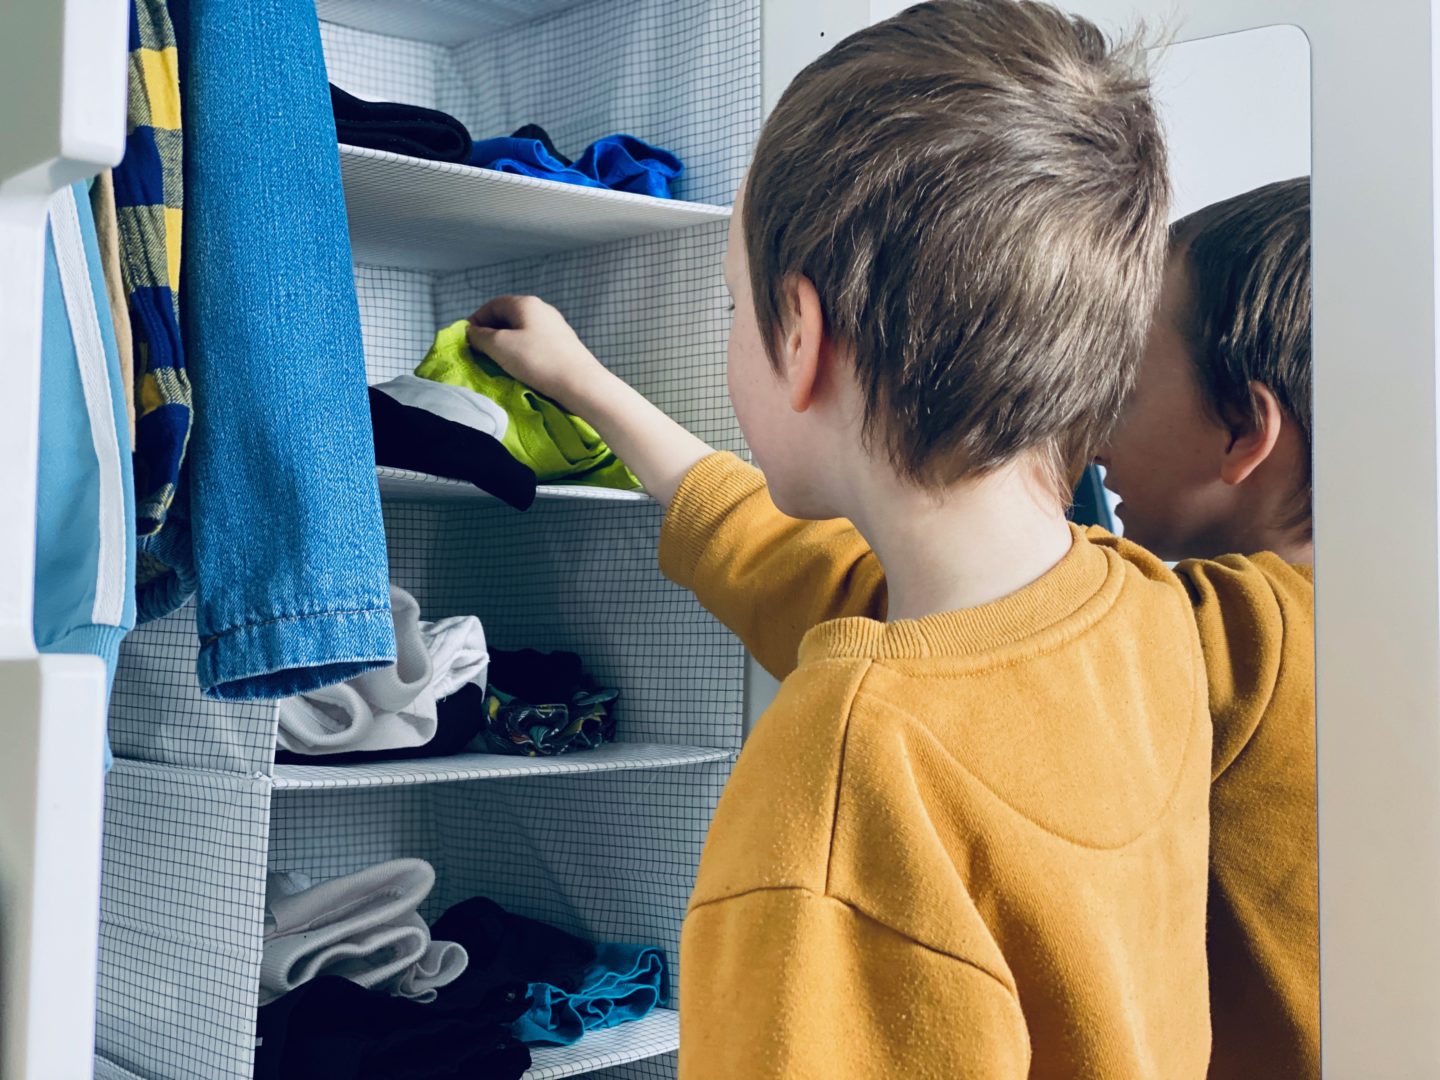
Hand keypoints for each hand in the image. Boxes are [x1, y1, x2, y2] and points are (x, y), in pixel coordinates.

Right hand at [467, 295, 609, 411]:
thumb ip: (480, 336)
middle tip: (481, 353)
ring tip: (499, 362)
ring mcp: (555, 326)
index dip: (476, 320)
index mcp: (526, 303)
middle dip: (491, 333)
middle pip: (507, 316)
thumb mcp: (499, 346)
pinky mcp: (563, 344)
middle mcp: (542, 309)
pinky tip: (521, 367)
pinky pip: (534, 343)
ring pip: (521, 331)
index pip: (493, 305)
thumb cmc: (537, 360)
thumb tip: (471, 332)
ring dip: (506, 344)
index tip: (468, 340)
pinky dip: (522, 351)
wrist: (580, 383)